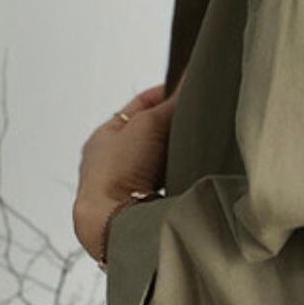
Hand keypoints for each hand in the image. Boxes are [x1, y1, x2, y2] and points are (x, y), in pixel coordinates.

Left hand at [72, 79, 181, 263]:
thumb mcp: (147, 124)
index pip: (140, 106)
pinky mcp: (137, 208)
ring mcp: (123, 186)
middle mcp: (111, 161)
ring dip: (175, 156)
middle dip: (174, 127)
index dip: (166, 95)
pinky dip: (176, 179)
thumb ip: (170, 104)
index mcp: (104, 136)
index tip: (190, 89)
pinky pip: (164, 185)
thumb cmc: (119, 172)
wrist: (115, 222)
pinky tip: (189, 178)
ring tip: (198, 150)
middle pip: (150, 134)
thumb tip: (190, 82)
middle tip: (200, 120)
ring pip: (158, 161)